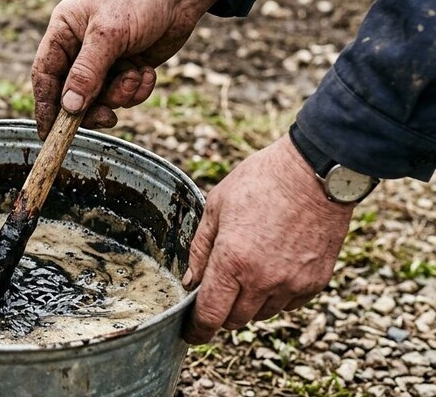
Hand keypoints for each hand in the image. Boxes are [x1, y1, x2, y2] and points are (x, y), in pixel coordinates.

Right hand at [31, 0, 218, 137]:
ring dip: (121, 94)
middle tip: (107, 118)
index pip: (45, 75)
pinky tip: (147, 71)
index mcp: (64, 33)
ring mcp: (104, 61)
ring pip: (101, 98)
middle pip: (73, 94)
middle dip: (91, 107)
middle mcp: (80, 49)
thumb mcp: (108, 35)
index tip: (49, 134)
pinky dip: (138, 89)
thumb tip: (68, 108)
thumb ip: (86, 72)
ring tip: (135, 75)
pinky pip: (125, 95)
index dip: (45, 106)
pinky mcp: (127, 68)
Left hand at [182, 136, 353, 343]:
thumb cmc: (261, 182)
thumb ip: (200, 249)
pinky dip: (277, 296)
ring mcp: (292, 284)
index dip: (197, 330)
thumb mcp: (216, 207)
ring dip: (249, 303)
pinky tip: (273, 268)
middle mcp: (263, 280)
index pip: (210, 314)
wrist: (315, 173)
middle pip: (235, 320)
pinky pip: (289, 303)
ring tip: (248, 271)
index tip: (191, 334)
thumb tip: (190, 282)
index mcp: (232, 261)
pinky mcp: (316, 283)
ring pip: (262, 314)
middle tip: (217, 294)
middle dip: (222, 313)